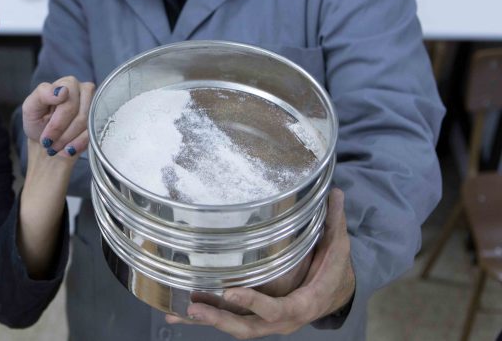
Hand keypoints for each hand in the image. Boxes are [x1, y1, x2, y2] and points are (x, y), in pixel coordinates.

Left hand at [21, 76, 94, 157]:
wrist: (48, 140)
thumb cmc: (38, 121)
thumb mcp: (31, 108)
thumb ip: (42, 94)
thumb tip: (63, 90)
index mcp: (68, 83)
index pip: (69, 103)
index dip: (57, 124)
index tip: (46, 138)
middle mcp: (85, 90)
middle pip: (81, 116)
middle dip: (63, 134)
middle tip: (50, 145)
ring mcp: (95, 106)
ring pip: (88, 126)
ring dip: (70, 141)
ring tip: (57, 147)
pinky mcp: (100, 121)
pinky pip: (93, 135)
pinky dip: (79, 145)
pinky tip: (68, 149)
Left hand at [165, 188, 354, 338]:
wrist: (337, 293)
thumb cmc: (334, 268)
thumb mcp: (338, 247)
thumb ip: (334, 222)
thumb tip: (334, 191)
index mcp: (304, 304)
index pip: (278, 308)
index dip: (254, 302)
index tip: (231, 292)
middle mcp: (283, 319)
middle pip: (249, 327)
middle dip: (220, 319)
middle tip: (194, 308)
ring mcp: (267, 322)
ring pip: (236, 327)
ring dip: (209, 320)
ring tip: (181, 312)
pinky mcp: (256, 318)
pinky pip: (230, 321)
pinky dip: (207, 319)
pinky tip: (180, 313)